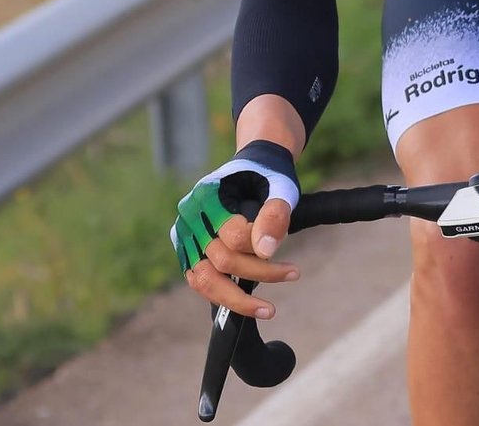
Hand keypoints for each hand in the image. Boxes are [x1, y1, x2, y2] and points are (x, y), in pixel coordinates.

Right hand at [171, 140, 300, 318]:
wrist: (253, 168)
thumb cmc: (268, 176)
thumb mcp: (281, 186)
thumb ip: (275, 214)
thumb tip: (265, 252)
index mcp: (208, 194)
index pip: (233, 236)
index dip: (262, 248)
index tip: (288, 250)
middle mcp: (189, 216)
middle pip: (220, 261)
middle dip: (260, 273)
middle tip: (293, 274)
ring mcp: (185, 235)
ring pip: (204, 280)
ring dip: (238, 299)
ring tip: (268, 309)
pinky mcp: (188, 251)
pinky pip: (201, 282)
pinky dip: (225, 295)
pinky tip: (249, 302)